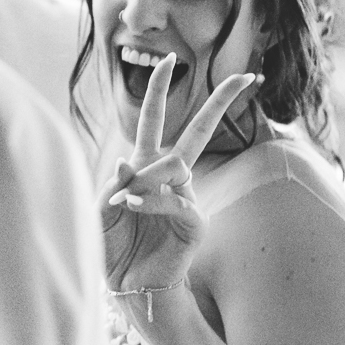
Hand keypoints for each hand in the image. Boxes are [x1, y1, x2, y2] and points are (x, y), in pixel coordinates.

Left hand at [103, 53, 256, 300]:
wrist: (130, 285)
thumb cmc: (115, 245)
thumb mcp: (102, 210)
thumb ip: (111, 184)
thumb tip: (125, 161)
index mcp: (146, 165)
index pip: (154, 119)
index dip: (160, 89)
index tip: (169, 59)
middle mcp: (172, 177)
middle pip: (200, 131)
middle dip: (220, 102)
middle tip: (242, 76)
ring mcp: (187, 197)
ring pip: (175, 166)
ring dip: (145, 180)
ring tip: (124, 203)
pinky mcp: (195, 222)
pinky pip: (177, 201)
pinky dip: (153, 201)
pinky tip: (133, 205)